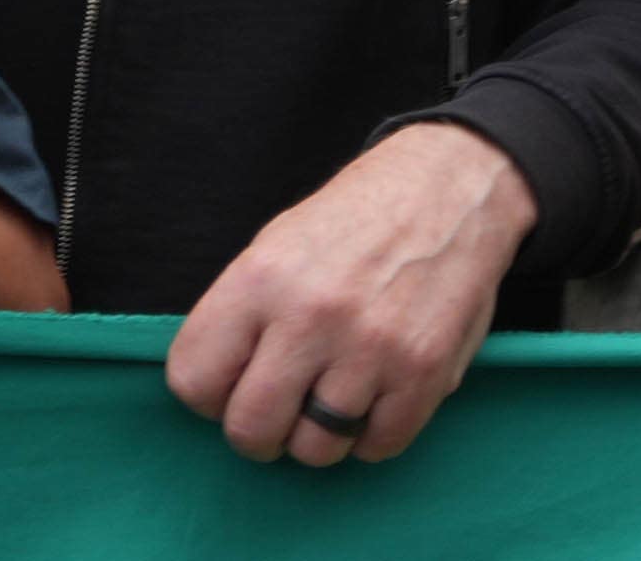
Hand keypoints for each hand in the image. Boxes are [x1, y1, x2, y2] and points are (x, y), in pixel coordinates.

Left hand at [164, 123, 531, 466]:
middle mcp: (311, 316)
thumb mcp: (276, 244)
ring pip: (314, 450)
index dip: (208, 396)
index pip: (193, 380)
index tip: (230, 387)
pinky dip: (371, 433)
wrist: (446, 190)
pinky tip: (375, 393)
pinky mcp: (424, 372)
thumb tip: (216, 391)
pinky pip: (376, 447)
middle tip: (278, 411)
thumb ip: (241, 317)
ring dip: (319, 434)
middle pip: (251, 430)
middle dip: (257, 433)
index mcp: (260, 278)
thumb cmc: (354, 220)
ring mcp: (371, 348)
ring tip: (332, 394)